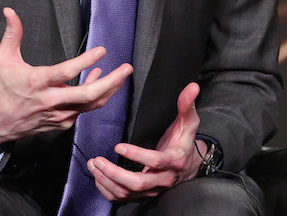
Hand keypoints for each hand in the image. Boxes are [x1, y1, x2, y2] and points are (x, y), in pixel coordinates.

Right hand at [0, 7, 131, 145]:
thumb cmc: (1, 88)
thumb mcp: (2, 59)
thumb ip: (12, 34)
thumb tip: (10, 11)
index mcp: (37, 83)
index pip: (66, 72)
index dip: (85, 61)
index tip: (102, 50)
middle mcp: (50, 101)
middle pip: (87, 95)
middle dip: (111, 81)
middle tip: (126, 68)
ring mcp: (58, 114)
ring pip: (90, 105)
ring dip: (109, 89)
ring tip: (121, 74)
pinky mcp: (61, 123)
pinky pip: (84, 110)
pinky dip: (95, 97)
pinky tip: (98, 80)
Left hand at [88, 82, 204, 202]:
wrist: (188, 166)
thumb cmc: (184, 142)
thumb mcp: (188, 122)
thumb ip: (187, 105)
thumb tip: (192, 86)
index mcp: (174, 160)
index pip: (156, 161)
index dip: (137, 155)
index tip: (119, 145)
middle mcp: (164, 179)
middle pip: (138, 183)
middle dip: (115, 173)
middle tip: (98, 160)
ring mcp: (153, 190)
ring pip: (127, 193)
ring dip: (107, 181)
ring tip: (94, 164)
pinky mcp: (143, 195)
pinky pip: (123, 198)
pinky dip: (107, 189)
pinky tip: (98, 176)